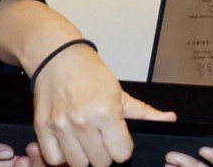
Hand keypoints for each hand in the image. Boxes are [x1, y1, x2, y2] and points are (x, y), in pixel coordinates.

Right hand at [31, 43, 174, 165]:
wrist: (57, 56)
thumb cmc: (89, 72)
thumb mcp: (119, 91)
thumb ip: (144, 111)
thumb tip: (169, 119)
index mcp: (107, 111)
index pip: (122, 154)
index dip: (122, 149)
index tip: (118, 141)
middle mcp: (84, 120)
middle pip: (101, 162)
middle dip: (104, 154)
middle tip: (101, 139)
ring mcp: (62, 125)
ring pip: (78, 164)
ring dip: (83, 156)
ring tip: (84, 140)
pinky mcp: (43, 127)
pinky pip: (54, 158)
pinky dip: (61, 155)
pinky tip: (67, 142)